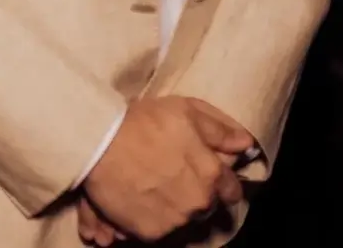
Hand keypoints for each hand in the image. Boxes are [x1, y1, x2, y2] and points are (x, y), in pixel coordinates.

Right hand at [82, 98, 252, 240]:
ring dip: (173, 208)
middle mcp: (199, 202)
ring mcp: (175, 221)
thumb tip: (245, 144)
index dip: (220, 181)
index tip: (205, 175)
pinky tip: (138, 200)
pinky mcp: (150, 233)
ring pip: (182, 220)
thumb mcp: (185, 111)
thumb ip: (219, 129)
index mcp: (212, 174)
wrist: (97, 140)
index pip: (232, 190)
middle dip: (194, 194)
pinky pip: (157, 231)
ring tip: (151, 187)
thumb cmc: (141, 121)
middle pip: (206, 206)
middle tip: (170, 176)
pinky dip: (151, 219)